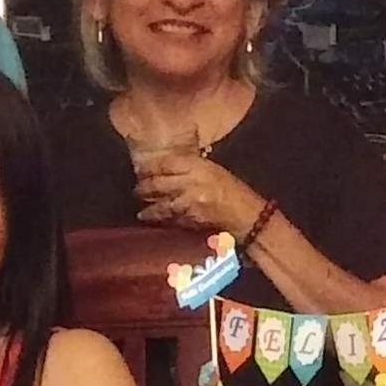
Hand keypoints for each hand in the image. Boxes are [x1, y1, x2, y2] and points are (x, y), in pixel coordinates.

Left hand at [134, 154, 265, 235]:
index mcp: (198, 166)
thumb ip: (192, 167)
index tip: (142, 170)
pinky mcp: (189, 221)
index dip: (150, 168)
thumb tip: (169, 168)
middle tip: (136, 191)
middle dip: (143, 189)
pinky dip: (161, 221)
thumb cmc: (235, 192)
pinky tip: (156, 221)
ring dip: (148, 209)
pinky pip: (170, 220)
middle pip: (156, 184)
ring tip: (142, 212)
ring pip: (159, 205)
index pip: (165, 164)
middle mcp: (190, 183)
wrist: (249, 217)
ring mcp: (189, 204)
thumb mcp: (214, 171)